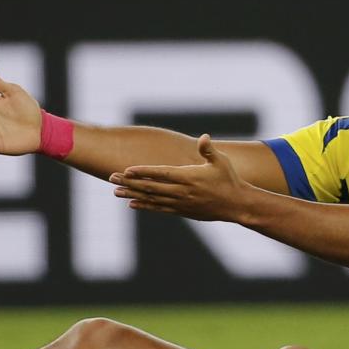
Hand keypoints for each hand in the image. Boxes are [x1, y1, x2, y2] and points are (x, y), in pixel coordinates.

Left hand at [109, 135, 250, 221]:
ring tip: (116, 192)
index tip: (127, 170)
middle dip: (130, 183)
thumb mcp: (221, 162)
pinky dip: (145, 206)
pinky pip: (159, 209)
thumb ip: (209, 150)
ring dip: (132, 195)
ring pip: (151, 199)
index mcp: (188, 177)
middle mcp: (181, 191)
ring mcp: (180, 203)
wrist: (236, 205)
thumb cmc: (229, 180)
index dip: (143, 172)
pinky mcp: (182, 211)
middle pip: (150, 187)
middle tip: (112, 178)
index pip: (161, 174)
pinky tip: (132, 204)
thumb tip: (204, 137)